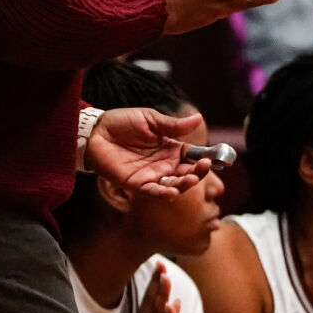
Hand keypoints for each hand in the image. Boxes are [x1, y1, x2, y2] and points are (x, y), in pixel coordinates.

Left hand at [84, 105, 206, 198]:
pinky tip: (173, 193)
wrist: (95, 132)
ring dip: (184, 184)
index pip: (193, 156)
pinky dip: (163, 194)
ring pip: (173, 185)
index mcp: (170, 148)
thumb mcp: (150, 119)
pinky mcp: (136, 184)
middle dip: (198, 172)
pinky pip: (152, 192)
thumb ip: (173, 125)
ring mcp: (151, 175)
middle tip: (204, 166)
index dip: (206, 158)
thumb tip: (198, 118)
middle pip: (187, 173)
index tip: (216, 158)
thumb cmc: (122, 123)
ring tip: (192, 179)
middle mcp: (164, 164)